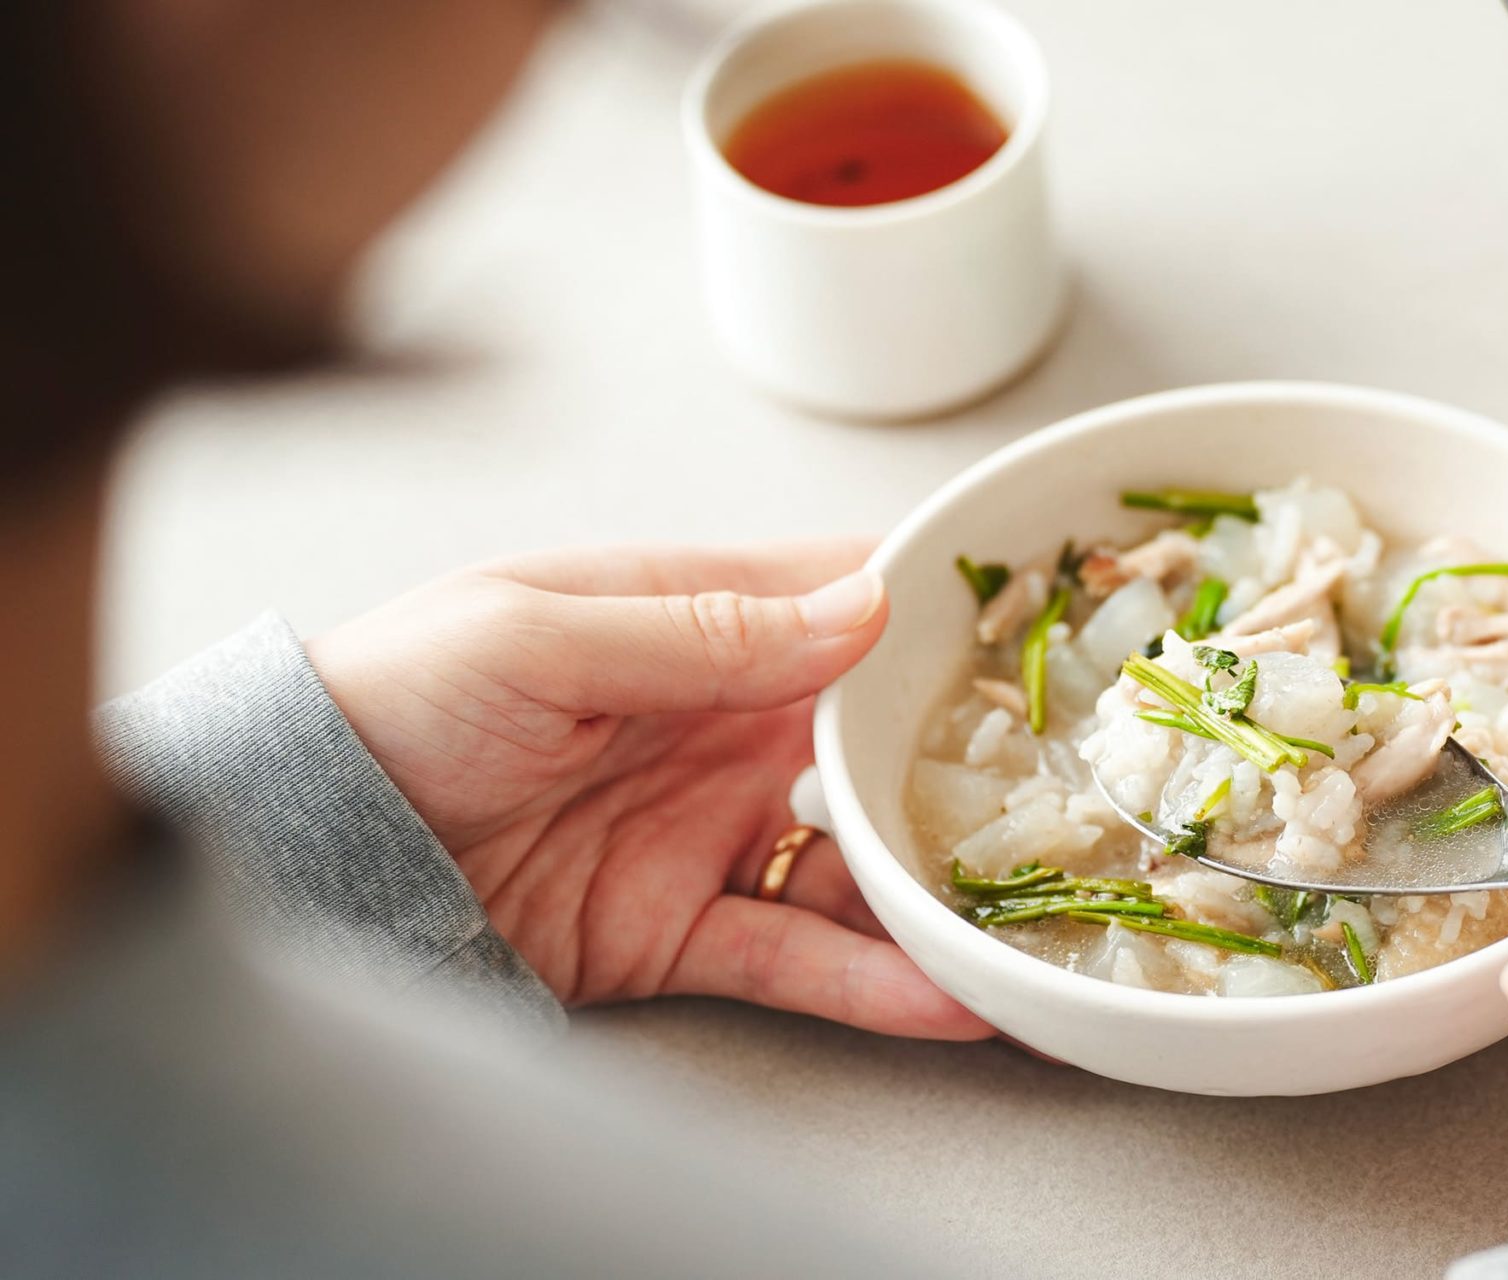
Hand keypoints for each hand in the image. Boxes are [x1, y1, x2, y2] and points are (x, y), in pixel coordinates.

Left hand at [306, 540, 992, 1040]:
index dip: (943, 614)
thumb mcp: (536, 635)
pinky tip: (948, 993)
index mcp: (689, 619)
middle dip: (971, 766)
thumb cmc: (392, 699)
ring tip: (1027, 916)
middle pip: (879, 741)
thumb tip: (859, 604)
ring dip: (939, 887)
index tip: (1044, 631)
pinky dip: (876, 980)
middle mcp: (721, 721)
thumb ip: (700, 630)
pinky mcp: (680, 929)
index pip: (845, 600)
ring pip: (858, 857)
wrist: (295, 843)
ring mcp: (708, 827)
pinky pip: (800, 952)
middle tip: (1074, 794)